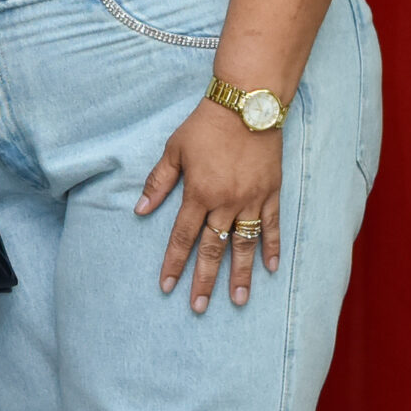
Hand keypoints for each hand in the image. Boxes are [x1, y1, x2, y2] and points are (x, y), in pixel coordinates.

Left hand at [138, 98, 282, 312]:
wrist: (247, 105)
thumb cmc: (205, 125)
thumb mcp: (174, 150)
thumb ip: (158, 182)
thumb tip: (139, 210)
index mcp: (199, 193)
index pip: (182, 237)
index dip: (174, 263)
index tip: (167, 286)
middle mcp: (225, 202)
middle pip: (212, 249)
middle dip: (204, 280)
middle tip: (198, 306)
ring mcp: (251, 199)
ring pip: (244, 244)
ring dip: (239, 274)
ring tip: (237, 300)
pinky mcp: (271, 192)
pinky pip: (271, 226)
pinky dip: (270, 247)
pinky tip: (269, 269)